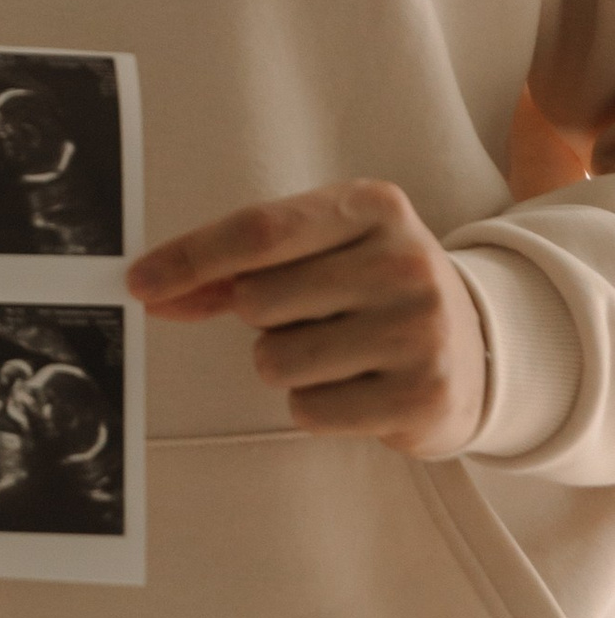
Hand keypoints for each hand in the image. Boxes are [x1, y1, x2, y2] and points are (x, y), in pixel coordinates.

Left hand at [128, 178, 485, 457]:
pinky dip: (315, 405)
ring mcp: (420, 329)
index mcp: (373, 207)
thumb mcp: (321, 254)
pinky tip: (358, 385)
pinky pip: (308, 410)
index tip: (140, 282)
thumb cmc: (374, 291)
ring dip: (286, 365)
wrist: (478, 348)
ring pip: (275, 360)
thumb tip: (153, 287)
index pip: (259, 230)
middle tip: (311, 316)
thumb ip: (237, 267)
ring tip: (339, 352)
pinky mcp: (421, 395)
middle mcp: (404, 261)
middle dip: (259, 319)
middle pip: (258, 300)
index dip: (190, 258)